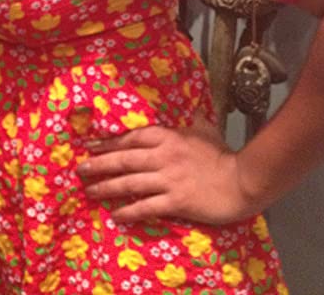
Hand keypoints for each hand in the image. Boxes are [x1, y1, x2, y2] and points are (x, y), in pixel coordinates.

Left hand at [76, 115, 260, 224]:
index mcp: (167, 137)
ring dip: (107, 187)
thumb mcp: (204, 129)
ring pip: (129, 183)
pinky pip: (146, 206)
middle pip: (123, 160)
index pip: (130, 137)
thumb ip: (190, 121)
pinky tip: (116, 215)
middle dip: (99, 165)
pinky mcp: (176, 201)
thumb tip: (188, 108)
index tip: (91, 146)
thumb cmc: (223, 155)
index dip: (108, 142)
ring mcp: (168, 179)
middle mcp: (162, 156)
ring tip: (90, 191)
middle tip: (80, 170)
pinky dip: (129, 211)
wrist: (243, 180)